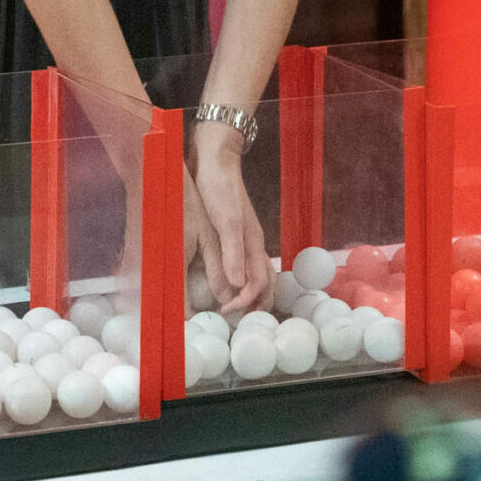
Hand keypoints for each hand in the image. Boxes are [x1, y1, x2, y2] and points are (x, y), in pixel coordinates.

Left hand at [186, 125, 268, 313]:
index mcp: (253, 244)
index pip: (258, 284)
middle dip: (256, 304)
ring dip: (250, 294)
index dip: (244, 302)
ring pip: (255, 273)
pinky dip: (240, 279)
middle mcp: (253, 243)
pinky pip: (244, 263)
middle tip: (238, 321)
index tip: (225, 311)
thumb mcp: (225, 222)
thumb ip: (233, 253)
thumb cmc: (220, 189)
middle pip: (264, 282)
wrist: (216, 160)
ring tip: (237, 309)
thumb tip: (238, 287)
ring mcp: (245, 237)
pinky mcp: (234, 232)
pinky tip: (228, 282)